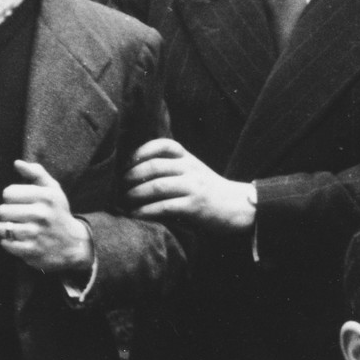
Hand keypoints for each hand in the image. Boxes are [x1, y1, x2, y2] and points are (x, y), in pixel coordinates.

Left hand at [0, 160, 92, 275]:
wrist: (74, 244)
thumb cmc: (58, 213)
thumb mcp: (52, 189)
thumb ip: (35, 173)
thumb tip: (17, 163)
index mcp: (45, 196)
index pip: (8, 193)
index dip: (11, 197)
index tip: (20, 202)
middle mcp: (41, 214)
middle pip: (2, 210)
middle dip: (6, 213)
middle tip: (17, 216)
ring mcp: (36, 233)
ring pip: (2, 228)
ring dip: (5, 228)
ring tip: (16, 228)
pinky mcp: (32, 250)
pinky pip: (6, 244)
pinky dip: (8, 243)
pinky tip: (18, 239)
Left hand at [124, 138, 255, 231]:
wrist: (238, 207)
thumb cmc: (209, 190)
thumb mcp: (194, 171)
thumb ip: (173, 167)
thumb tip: (137, 170)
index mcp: (189, 158)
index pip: (164, 145)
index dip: (143, 150)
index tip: (128, 161)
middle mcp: (191, 169)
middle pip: (156, 166)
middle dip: (133, 175)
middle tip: (121, 185)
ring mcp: (194, 187)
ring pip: (158, 186)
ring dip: (136, 194)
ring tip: (125, 200)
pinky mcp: (195, 206)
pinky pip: (165, 206)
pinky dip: (147, 211)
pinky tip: (137, 214)